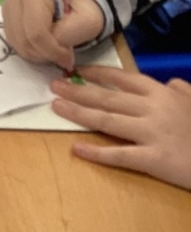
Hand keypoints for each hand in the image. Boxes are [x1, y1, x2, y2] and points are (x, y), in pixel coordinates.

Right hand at [2, 0, 105, 69]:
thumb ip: (70, 34)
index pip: (36, 32)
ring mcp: (8, 8)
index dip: (52, 51)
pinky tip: (43, 45)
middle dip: (45, 54)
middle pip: (24, 40)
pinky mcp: (6, 19)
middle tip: (62, 55)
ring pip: (17, 44)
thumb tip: (55, 53)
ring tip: (53, 49)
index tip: (68, 59)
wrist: (72, 1)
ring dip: (37, 54)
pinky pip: (14, 44)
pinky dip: (30, 51)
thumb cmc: (80, 8)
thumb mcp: (87, 20)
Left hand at [51, 67, 190, 189]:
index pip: (123, 78)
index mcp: (163, 93)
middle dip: (78, 91)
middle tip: (53, 86)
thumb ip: (183, 91)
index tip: (76, 71)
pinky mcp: (153, 160)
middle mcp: (153, 109)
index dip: (97, 74)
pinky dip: (96, 152)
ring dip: (78, 113)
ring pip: (107, 120)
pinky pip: (119, 155)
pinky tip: (76, 149)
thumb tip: (170, 84)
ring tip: (56, 108)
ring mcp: (152, 133)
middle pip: (108, 98)